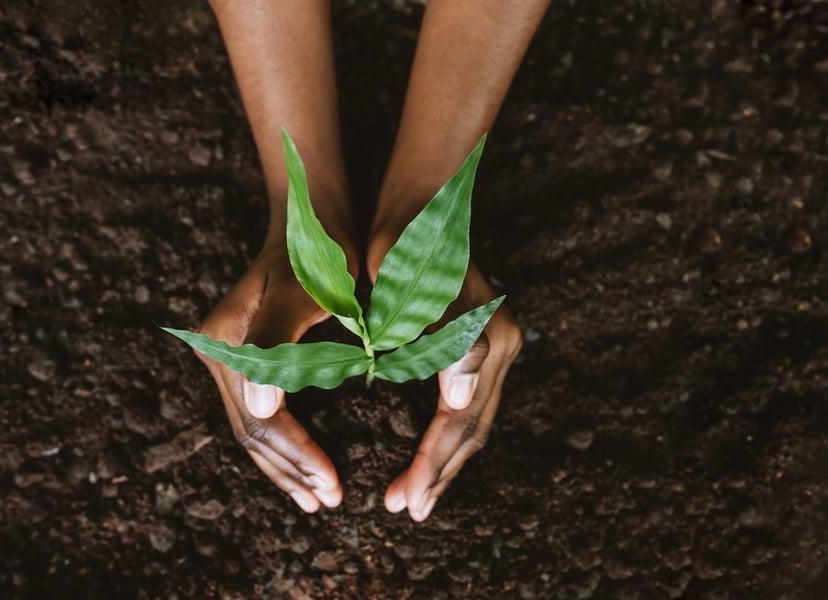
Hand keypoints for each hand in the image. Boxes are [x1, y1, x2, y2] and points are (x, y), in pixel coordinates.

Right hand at [196, 241, 350, 511]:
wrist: (311, 218)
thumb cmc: (318, 251)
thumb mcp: (304, 291)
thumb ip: (277, 343)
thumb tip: (263, 406)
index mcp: (227, 342)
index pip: (262, 419)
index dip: (298, 456)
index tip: (334, 485)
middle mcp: (218, 353)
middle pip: (252, 431)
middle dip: (291, 471)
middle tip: (329, 501)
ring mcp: (226, 357)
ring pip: (253, 429)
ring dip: (284, 467)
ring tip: (316, 498)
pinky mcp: (243, 360)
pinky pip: (259, 414)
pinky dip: (281, 446)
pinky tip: (301, 466)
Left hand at [368, 235, 522, 520]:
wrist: (419, 205)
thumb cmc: (405, 246)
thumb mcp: (415, 290)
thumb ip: (443, 342)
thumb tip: (460, 402)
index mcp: (487, 341)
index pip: (458, 420)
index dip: (430, 464)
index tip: (401, 502)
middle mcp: (501, 347)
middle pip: (472, 429)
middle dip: (439, 473)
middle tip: (406, 510)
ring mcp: (496, 345)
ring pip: (473, 421)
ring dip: (445, 461)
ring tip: (414, 494)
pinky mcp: (481, 343)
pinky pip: (468, 404)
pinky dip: (448, 435)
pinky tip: (428, 452)